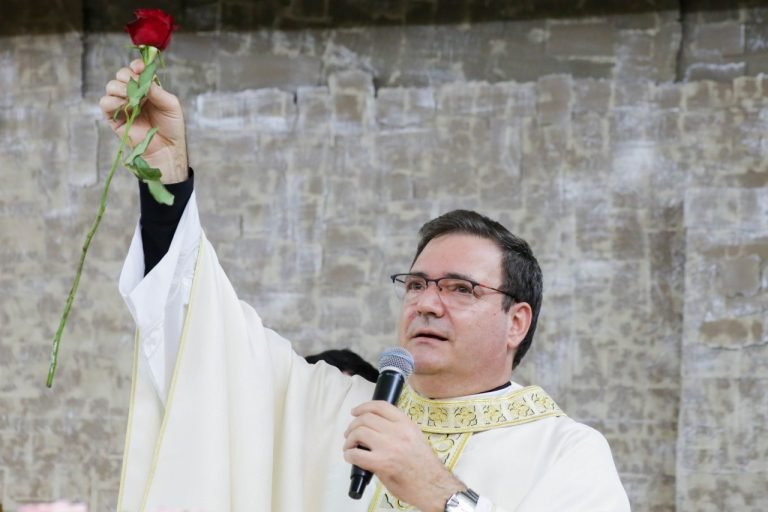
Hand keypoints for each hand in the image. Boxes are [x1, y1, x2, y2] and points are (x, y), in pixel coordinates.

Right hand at [99, 59, 187, 183]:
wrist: (167, 147)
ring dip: (120, 88)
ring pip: (111, 86)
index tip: (139, 68)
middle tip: (137, 86)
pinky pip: (105, 103)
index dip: (136, 66)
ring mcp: (122, 104)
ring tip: (133, 99)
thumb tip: (143, 79)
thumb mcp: (170, 104)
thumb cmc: (171, 126)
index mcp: (146, 88)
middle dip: (127, 76)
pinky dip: (113, 100)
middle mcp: (133, 94)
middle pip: (121, 75)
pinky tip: (125, 105)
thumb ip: (157, 90)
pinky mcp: (114, 117)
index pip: (136, 70)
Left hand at [343, 401, 465, 511]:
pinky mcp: (382, 463)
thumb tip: (374, 430)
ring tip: (349, 447)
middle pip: (366, 418)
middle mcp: (398, 431)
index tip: (355, 412)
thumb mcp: (413, 438)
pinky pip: (356, 454)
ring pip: (359, 432)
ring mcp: (389, 446)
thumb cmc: (424, 466)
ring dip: (349, 440)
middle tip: (349, 434)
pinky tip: (351, 457)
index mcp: (407, 424)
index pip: (381, 406)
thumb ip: (396, 431)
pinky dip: (349, 455)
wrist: (434, 486)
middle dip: (353, 426)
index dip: (363, 407)